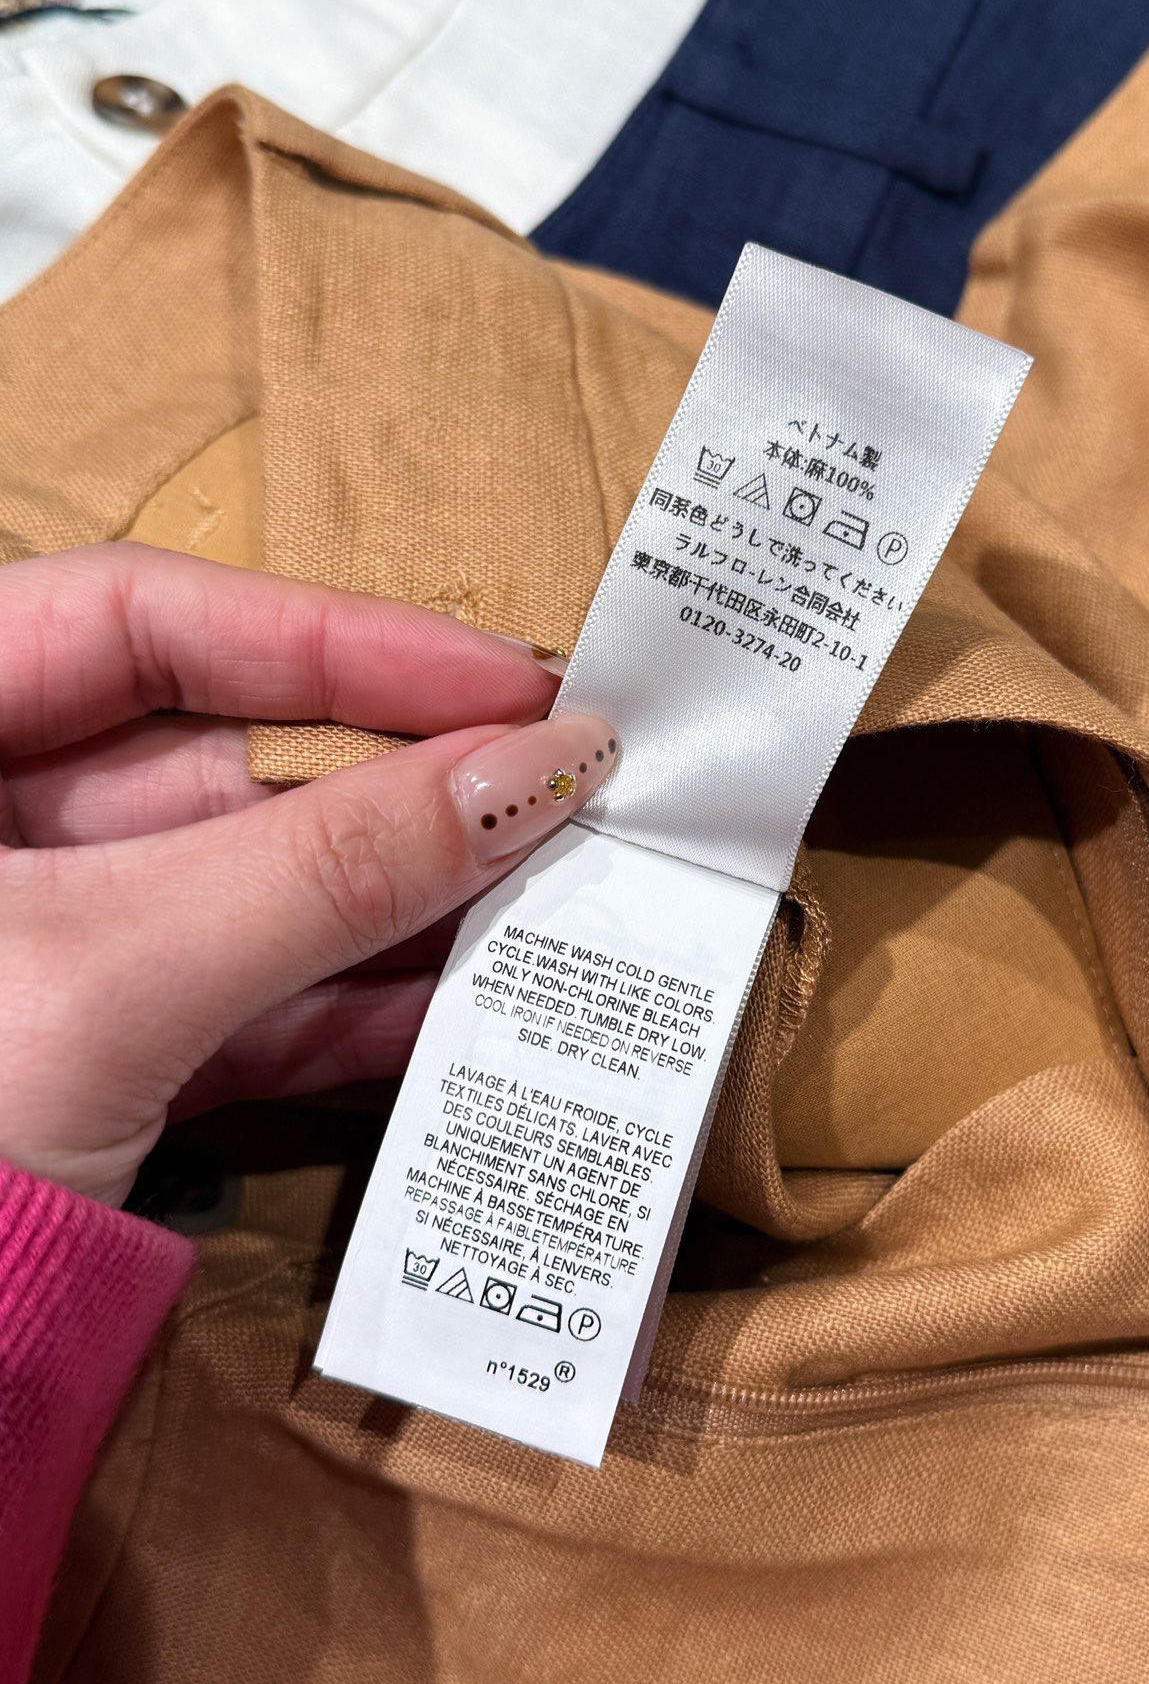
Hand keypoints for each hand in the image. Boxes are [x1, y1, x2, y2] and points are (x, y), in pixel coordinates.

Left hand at [0, 546, 615, 1205]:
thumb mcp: (111, 975)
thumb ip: (327, 864)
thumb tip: (534, 770)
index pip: (145, 621)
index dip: (338, 634)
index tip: (501, 676)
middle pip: (221, 757)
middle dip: (398, 779)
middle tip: (561, 787)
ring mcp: (42, 952)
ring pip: (252, 886)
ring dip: (405, 897)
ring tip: (553, 890)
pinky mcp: (95, 1062)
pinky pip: (244, 1002)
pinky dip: (357, 1006)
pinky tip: (471, 1000)